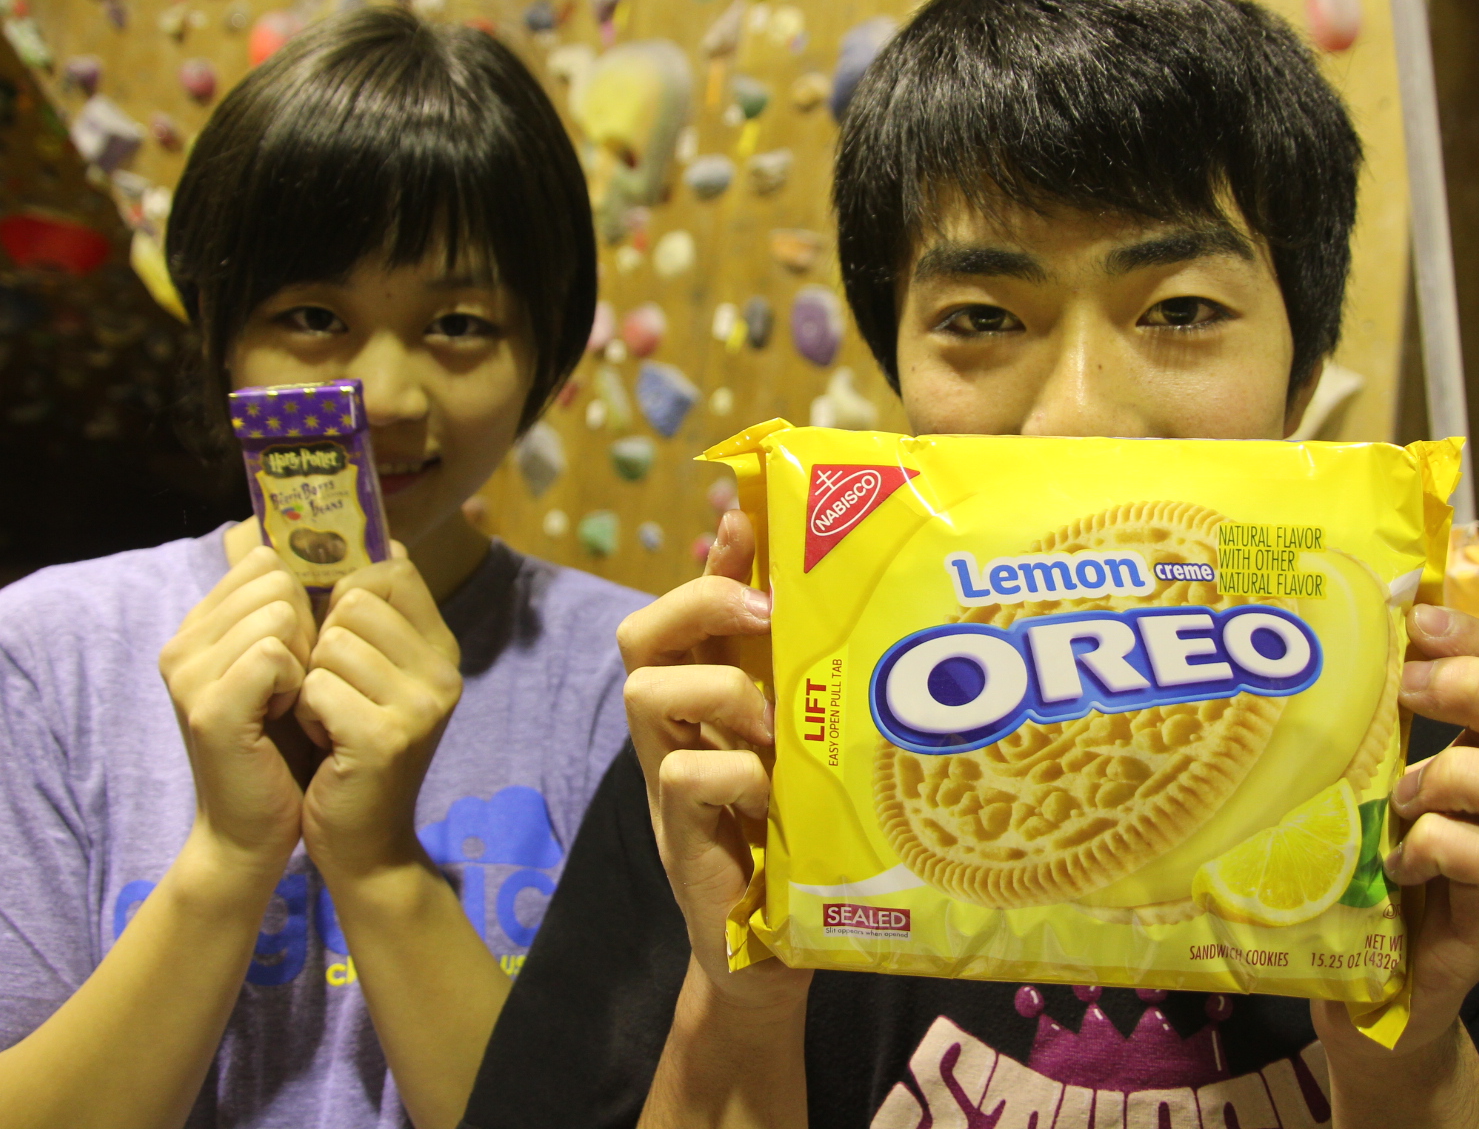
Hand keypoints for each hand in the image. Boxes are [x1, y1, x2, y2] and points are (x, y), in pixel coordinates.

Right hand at [158, 546, 316, 869]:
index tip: (303, 653)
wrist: (257, 831)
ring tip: (290, 703)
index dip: (304, 601)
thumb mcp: (295, 666)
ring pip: (280, 613)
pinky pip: (274, 654)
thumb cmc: (287, 748)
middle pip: (276, 580)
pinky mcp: (208, 707)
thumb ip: (303, 610)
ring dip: (306, 659)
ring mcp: (188, 672)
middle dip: (309, 628)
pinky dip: (297, 685)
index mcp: (202, 625)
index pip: (266, 562)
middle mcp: (184, 641)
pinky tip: (285, 717)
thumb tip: (373, 542)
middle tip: (297, 685)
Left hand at [295, 544, 463, 881]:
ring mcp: (422, 705)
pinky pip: (317, 688)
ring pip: (329, 645)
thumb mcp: (366, 674)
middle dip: (322, 644)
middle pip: (354, 602)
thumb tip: (357, 537)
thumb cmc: (348, 749)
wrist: (363, 843)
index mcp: (440, 647)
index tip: (338, 636)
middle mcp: (444, 671)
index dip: (347, 594)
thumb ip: (363, 613)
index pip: (391, 570)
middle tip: (333, 693)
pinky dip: (305, 714)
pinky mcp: (388, 737)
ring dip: (309, 683)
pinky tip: (325, 743)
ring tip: (328, 721)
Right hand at [618, 509, 811, 1016]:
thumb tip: (837, 607)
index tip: (748, 511)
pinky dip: (733, 773)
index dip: (714, 555)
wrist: (771, 966)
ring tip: (773, 722)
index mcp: (711, 707)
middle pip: (641, 634)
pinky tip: (773, 795)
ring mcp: (668, 785)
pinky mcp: (679, 839)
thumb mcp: (811, 754)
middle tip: (765, 610)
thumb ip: (810, 692)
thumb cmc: (801, 851)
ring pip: (645, 692)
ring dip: (716, 687)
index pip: (689, 608)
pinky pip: (682, 774)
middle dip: (696, 599)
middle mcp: (677, 735)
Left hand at [1316, 604, 1478, 1062]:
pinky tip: (1398, 861)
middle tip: (1412, 690)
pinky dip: (1446, 848)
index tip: (1416, 618)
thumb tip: (1304, 642)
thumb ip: (1363, 725)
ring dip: (1467, 775)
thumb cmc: (1359, 869)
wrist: (1368, 990)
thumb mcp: (1361, 782)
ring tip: (1403, 793)